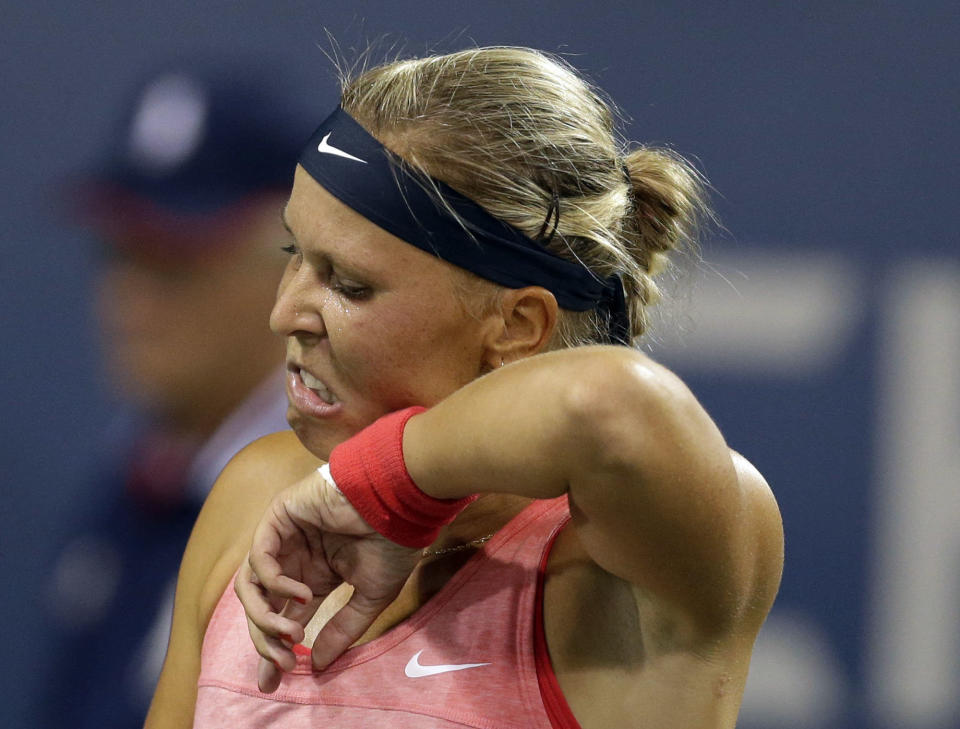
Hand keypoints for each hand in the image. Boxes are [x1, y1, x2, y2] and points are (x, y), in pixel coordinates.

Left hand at [234, 467, 421, 692]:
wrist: (398, 502)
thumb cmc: (392, 543)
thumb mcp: (370, 596)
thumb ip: (342, 629)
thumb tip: (318, 665)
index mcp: (314, 577)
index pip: (283, 618)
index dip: (273, 650)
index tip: (273, 683)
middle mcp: (294, 560)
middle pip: (261, 607)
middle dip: (266, 640)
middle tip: (283, 663)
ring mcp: (284, 539)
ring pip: (251, 586)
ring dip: (265, 616)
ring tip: (292, 632)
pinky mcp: (279, 518)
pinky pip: (259, 559)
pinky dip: (274, 583)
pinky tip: (301, 594)